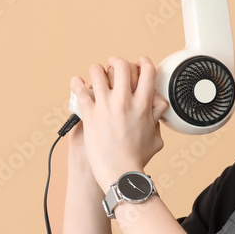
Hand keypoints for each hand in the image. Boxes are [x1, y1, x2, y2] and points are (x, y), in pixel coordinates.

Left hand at [69, 56, 168, 192]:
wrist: (120, 171)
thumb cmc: (136, 158)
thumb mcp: (156, 138)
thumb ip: (156, 120)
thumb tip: (157, 110)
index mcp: (143, 105)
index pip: (147, 71)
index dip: (144, 62)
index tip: (139, 64)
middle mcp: (124, 101)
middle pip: (122, 65)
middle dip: (117, 62)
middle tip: (114, 66)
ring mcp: (105, 106)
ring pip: (98, 72)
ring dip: (97, 70)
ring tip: (96, 74)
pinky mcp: (89, 113)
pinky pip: (80, 89)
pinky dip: (77, 83)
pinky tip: (77, 83)